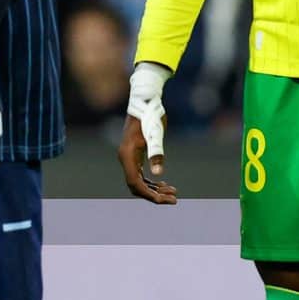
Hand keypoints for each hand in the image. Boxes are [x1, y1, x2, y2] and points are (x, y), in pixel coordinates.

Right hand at [122, 61, 174, 203]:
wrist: (144, 99)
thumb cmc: (150, 115)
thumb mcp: (156, 134)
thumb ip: (156, 153)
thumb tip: (157, 175)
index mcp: (127, 155)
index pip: (135, 183)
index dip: (149, 195)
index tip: (165, 200)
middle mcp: (125, 158)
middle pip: (137, 186)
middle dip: (154, 195)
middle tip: (173, 199)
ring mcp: (129, 157)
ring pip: (139, 181)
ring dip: (155, 189)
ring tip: (173, 193)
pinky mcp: (134, 154)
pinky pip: (141, 174)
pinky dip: (152, 182)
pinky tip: (164, 184)